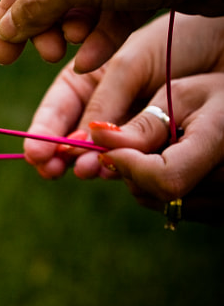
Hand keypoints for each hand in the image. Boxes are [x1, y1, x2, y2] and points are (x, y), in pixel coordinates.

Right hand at [0, 0, 223, 70]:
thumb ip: (40, 6)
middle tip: (47, 53)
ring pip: (81, 6)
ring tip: (72, 52)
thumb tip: (6, 29)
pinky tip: (89, 61)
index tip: (3, 52)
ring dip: (74, 34)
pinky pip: (109, 14)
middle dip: (48, 26)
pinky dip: (99, 38)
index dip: (11, 13)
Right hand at [23, 14, 223, 179]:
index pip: (55, 110)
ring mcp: (129, 129)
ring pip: (100, 154)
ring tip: (83, 171)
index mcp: (87, 80)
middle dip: (58, 155)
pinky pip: (133, 161)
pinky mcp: (156, 146)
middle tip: (50, 170)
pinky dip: (122, 168)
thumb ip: (103, 102)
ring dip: (88, 164)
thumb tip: (74, 143)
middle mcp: (104, 108)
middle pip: (70, 137)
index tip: (35, 152)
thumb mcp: (131, 63)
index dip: (42, 132)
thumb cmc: (179, 40)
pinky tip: (113, 171)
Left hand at [92, 73, 223, 224]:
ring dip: (145, 181)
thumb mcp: (180, 97)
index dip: (129, 166)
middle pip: (159, 192)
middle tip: (135, 144)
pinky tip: (171, 165)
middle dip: (133, 169)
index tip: (107, 150)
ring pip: (163, 204)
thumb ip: (142, 124)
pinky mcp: (223, 211)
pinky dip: (162, 191)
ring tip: (160, 150)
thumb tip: (95, 138)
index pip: (165, 178)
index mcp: (220, 141)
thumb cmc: (215, 95)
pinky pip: (179, 210)